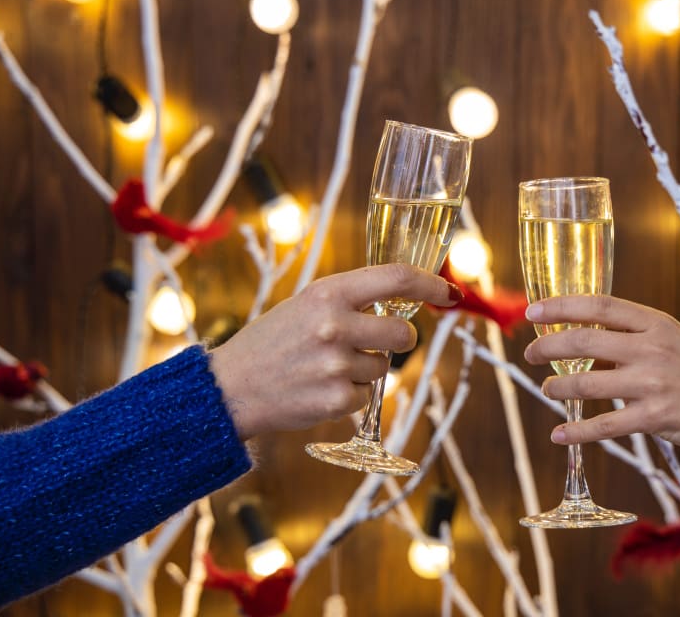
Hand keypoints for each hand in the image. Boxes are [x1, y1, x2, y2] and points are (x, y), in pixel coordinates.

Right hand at [210, 264, 462, 439]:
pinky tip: (317, 388)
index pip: (397, 278)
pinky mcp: (336, 400)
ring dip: (365, 370)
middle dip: (399, 339)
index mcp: (328, 293)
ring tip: (325, 367)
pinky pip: (366, 395)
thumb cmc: (272, 342)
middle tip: (376, 342)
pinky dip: (349, 395)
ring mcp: (337, 365)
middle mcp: (335, 325)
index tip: (450, 292)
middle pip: (404, 333)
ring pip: (384, 368)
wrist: (229, 388)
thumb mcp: (306, 305)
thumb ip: (351, 300)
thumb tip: (404, 300)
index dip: (431, 284)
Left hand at [523, 295, 679, 456]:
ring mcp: (654, 383)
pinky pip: (604, 424)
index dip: (561, 306)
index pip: (599, 305)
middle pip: (584, 340)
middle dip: (548, 347)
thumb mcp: (673, 342)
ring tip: (547, 388)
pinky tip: (559, 434)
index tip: (533, 311)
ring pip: (587, 382)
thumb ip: (633, 338)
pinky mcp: (656, 417)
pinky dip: (576, 431)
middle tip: (530, 354)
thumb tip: (584, 342)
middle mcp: (652, 348)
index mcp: (656, 323)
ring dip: (558, 386)